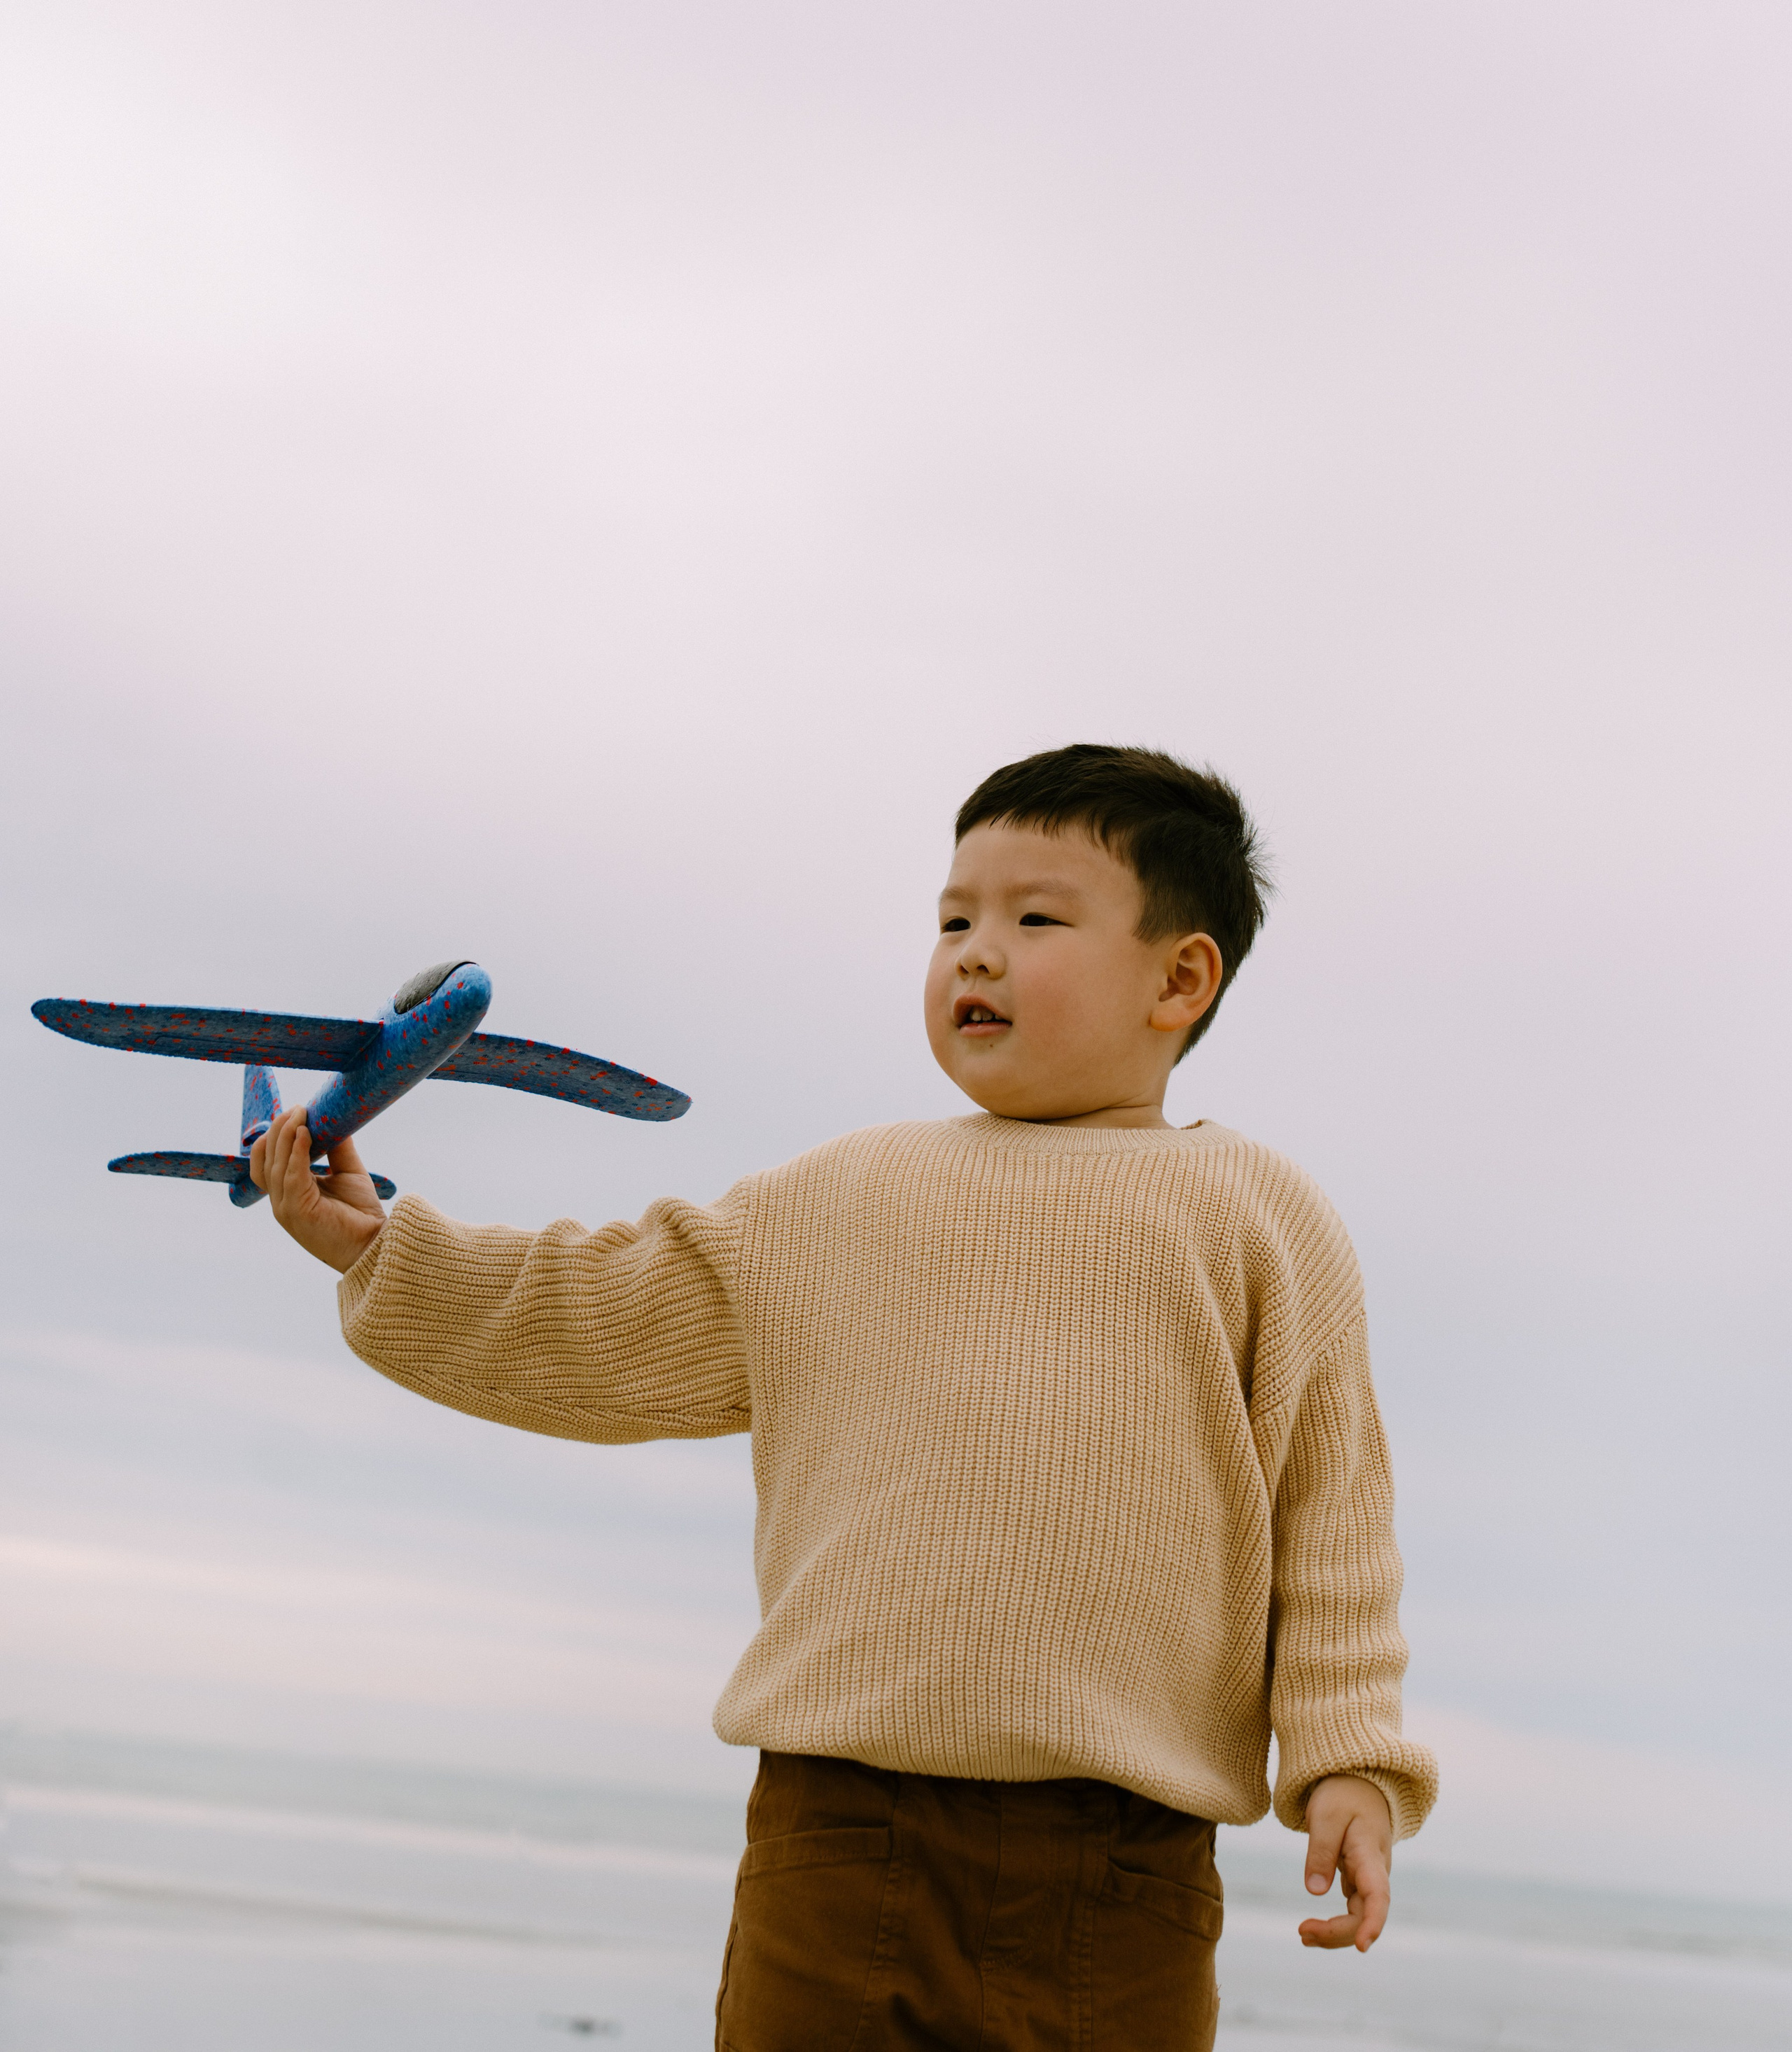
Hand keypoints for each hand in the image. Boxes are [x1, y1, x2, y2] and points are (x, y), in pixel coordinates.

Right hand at [249, 1106, 385, 1272]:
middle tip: (297, 1108)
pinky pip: (290, 1176)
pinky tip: (305, 1133)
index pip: (265, 1161)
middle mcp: (280, 1201)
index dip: (275, 1135)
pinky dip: (295, 1152)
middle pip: (265, 1158)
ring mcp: (285, 1208)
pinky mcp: (296, 1212)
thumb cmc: (360, 1213)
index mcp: (287, 1193)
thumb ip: (337, 1148)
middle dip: (278, 1129)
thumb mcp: (347, 1173)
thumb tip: (332, 1119)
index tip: (295, 1112)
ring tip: (300, 1113)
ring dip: (285, 1134)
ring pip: (274, 1164)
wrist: (375, 1244)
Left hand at [1298, 1775, 1392, 1951]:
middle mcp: (1375, 1872)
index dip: (1372, 1923)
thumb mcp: (1325, 1815)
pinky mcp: (1359, 1881)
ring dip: (1334, 1932)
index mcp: (1369, 1854)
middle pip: (1365, 1914)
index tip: (1362, 1947)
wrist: (1358, 1783)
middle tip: (1302, 1931)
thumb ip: (1320, 1851)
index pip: (1378, 1895)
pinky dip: (1334, 1923)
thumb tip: (1315, 1892)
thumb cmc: (1342, 1795)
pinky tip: (1312, 1929)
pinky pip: (1352, 1910)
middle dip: (1338, 1932)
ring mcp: (1369, 1879)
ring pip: (1359, 1916)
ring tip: (1303, 1934)